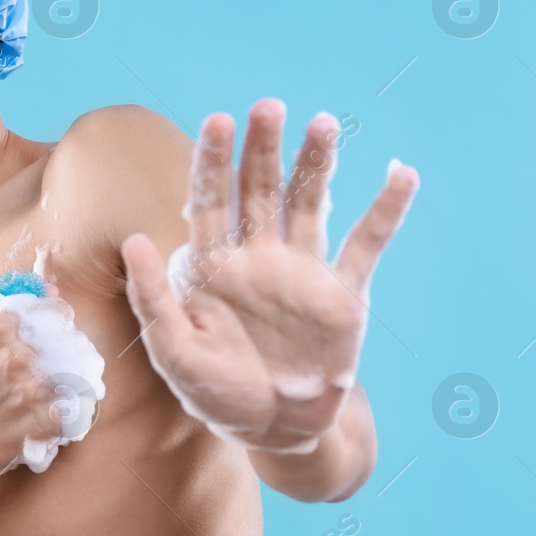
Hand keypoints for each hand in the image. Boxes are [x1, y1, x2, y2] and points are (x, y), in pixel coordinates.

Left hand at [119, 100, 418, 453]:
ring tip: (323, 124)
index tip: (219, 121)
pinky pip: (366, 245)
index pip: (210, 202)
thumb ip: (152, 298)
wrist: (276, 428)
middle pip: (260, 190)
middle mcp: (257, 259)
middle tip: (269, 107)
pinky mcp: (343, 295)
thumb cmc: (216, 393)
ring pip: (310, 204)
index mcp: (213, 268)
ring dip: (316, 164)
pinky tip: (402, 175)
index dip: (214, 162)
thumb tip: (133, 240)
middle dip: (263, 149)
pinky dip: (386, 212)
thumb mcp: (174, 352)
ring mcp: (302, 272)